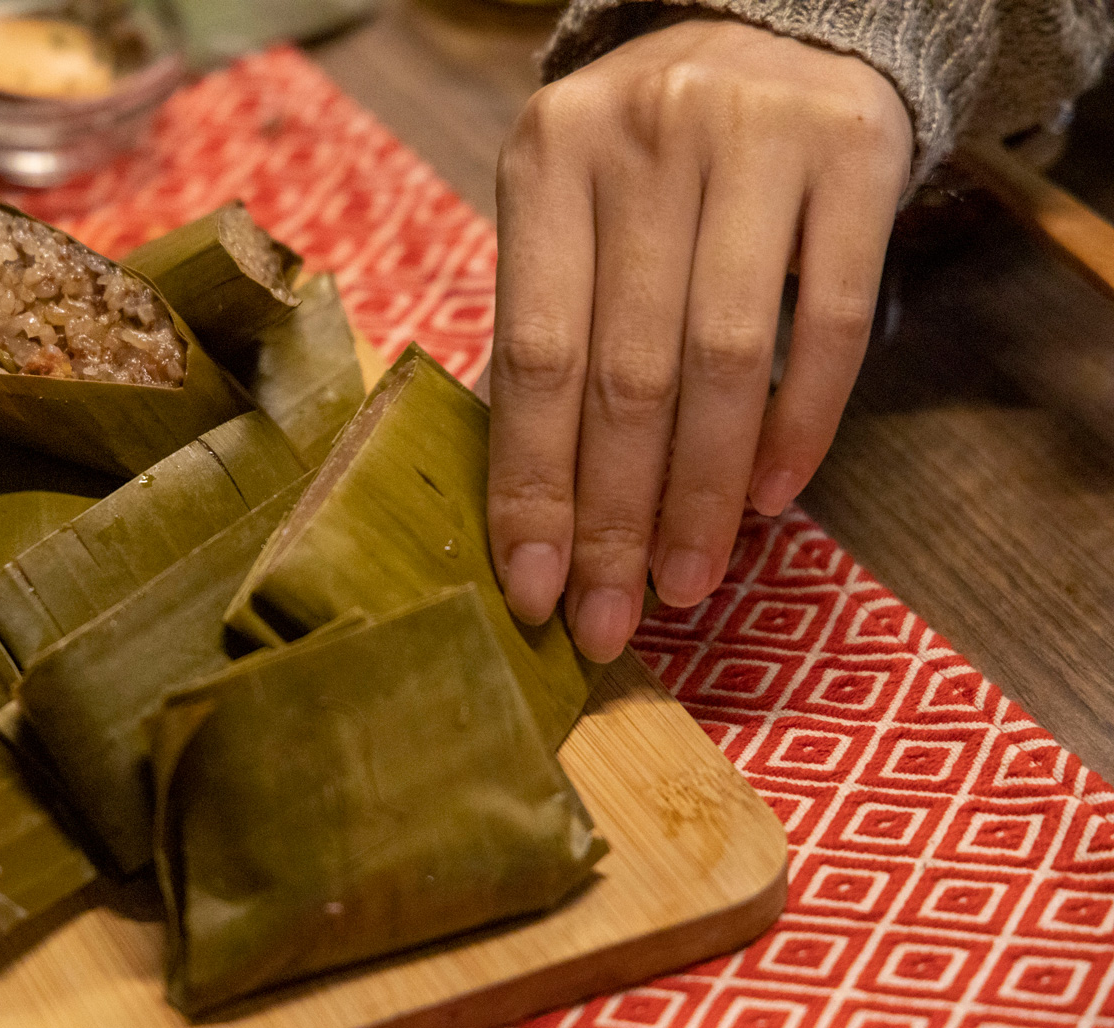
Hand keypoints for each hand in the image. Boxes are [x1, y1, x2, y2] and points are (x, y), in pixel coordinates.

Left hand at [488, 16, 912, 660]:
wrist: (774, 31)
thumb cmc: (648, 158)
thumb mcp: (571, 212)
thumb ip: (548, 328)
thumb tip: (522, 501)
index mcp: (546, 159)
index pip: (536, 356)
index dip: (535, 486)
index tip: (533, 590)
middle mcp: (643, 140)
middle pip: (628, 374)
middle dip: (616, 518)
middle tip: (610, 619)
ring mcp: (753, 139)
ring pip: (726, 360)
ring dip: (703, 495)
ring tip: (686, 581)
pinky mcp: (853, 152)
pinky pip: (834, 324)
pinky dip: (801, 425)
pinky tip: (767, 500)